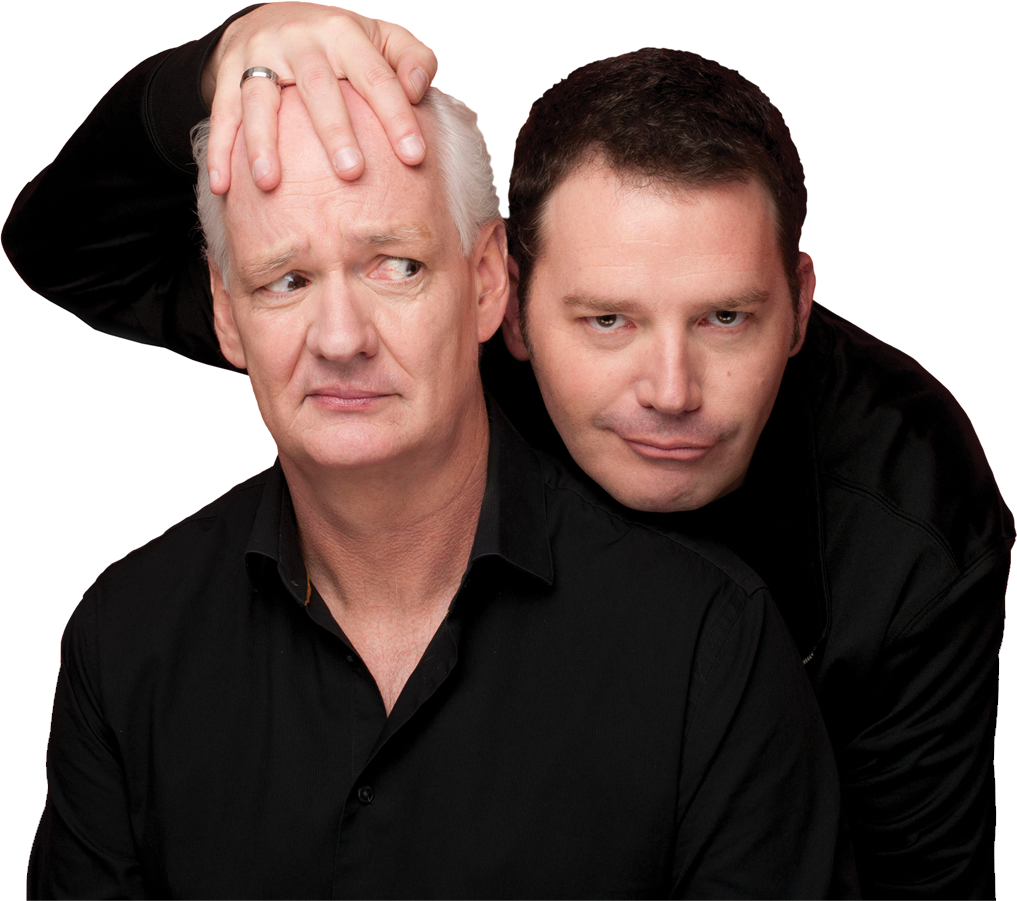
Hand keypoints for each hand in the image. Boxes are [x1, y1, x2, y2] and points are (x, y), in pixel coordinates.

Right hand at [202, 2, 437, 192]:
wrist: (274, 16)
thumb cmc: (342, 44)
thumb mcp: (382, 39)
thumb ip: (413, 59)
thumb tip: (419, 89)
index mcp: (344, 34)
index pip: (376, 77)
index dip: (397, 116)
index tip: (414, 156)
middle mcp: (300, 40)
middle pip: (318, 87)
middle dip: (334, 131)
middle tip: (352, 174)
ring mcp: (260, 55)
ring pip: (260, 99)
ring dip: (263, 143)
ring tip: (271, 183)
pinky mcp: (228, 72)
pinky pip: (223, 113)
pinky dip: (220, 149)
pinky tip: (223, 186)